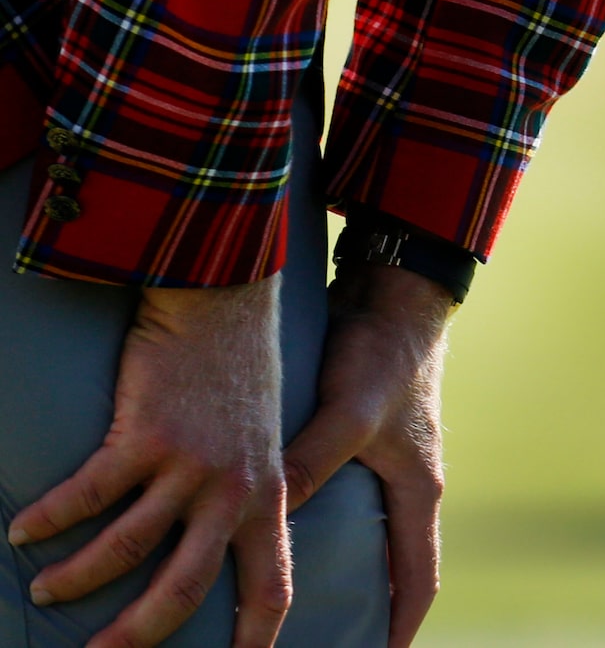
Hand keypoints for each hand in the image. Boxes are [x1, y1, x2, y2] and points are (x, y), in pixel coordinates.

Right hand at [7, 275, 291, 647]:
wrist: (226, 299)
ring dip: (76, 576)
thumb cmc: (240, 371)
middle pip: (183, 590)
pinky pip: (87, 496)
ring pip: (125, 549)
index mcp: (269, 498)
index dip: (254, 636)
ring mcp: (190, 466)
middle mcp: (234, 492)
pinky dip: (50, 519)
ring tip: (42, 589)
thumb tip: (215, 541)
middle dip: (136, 635)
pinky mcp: (147, 437)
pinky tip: (23, 529)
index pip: (270, 586)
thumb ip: (248, 493)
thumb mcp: (266, 441)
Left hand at [282, 264, 454, 647]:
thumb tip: (271, 512)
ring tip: (289, 605)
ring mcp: (384, 461)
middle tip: (325, 642)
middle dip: (364, 610)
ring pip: (363, 535)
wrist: (393, 290)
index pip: (418, 580)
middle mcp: (406, 483)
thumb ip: (312, 460)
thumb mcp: (351, 409)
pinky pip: (338, 500)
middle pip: (391, 566)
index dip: (399, 628)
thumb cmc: (384, 351)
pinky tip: (272, 536)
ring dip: (338, 571)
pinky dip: (314, 528)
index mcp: (419, 489)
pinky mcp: (359, 439)